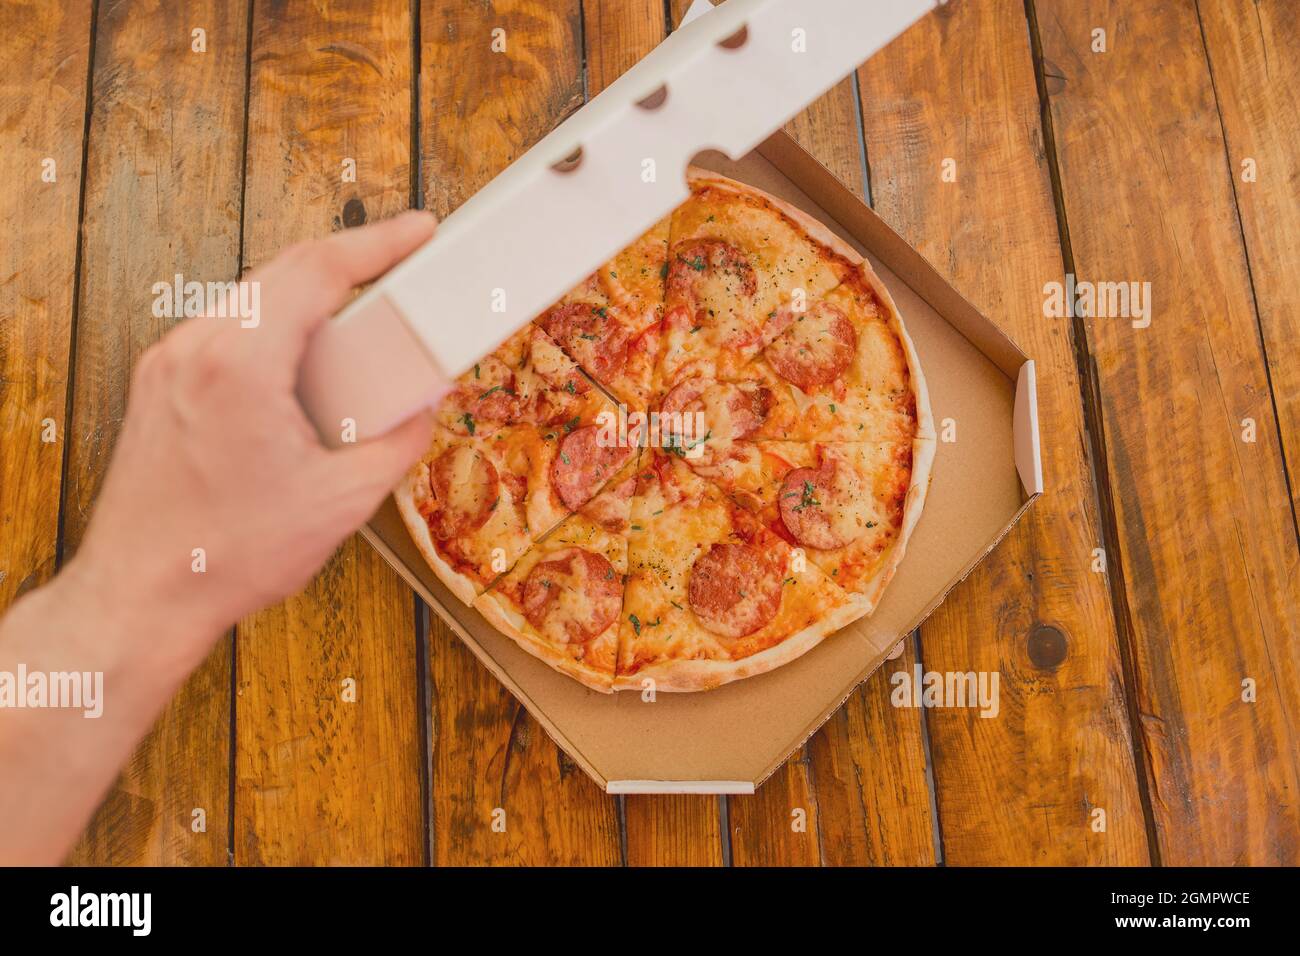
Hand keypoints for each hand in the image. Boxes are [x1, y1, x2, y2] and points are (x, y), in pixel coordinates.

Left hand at [70, 210, 443, 675]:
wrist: (143, 594)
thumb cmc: (228, 555)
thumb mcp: (343, 502)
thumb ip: (399, 442)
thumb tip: (425, 406)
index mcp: (241, 366)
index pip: (318, 270)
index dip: (378, 242)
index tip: (419, 230)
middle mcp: (195, 349)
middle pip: (283, 271)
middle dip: (349, 262)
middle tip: (401, 268)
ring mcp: (169, 363)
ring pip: (251, 297)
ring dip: (308, 295)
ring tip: (357, 318)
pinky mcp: (159, 384)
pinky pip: (225, 329)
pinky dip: (273, 327)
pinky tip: (302, 358)